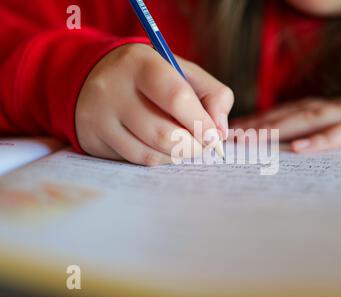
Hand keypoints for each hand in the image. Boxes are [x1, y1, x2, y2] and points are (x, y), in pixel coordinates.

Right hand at [76, 43, 233, 165]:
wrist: (92, 76)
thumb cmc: (150, 76)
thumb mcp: (182, 71)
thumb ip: (213, 95)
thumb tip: (220, 132)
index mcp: (140, 63)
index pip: (177, 98)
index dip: (202, 122)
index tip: (214, 135)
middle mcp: (113, 89)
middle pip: (164, 133)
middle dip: (193, 146)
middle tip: (203, 144)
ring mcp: (98, 117)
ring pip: (150, 153)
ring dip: (177, 156)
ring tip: (185, 145)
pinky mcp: (93, 139)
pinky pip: (135, 161)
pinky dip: (159, 159)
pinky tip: (163, 148)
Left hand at [231, 93, 340, 152]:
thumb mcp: (325, 128)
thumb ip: (302, 134)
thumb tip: (271, 152)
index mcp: (311, 110)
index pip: (276, 114)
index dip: (251, 122)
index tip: (228, 134)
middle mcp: (321, 109)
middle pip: (284, 115)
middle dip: (256, 125)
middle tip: (230, 137)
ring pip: (306, 120)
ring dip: (278, 127)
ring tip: (254, 139)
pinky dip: (320, 140)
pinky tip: (301, 148)